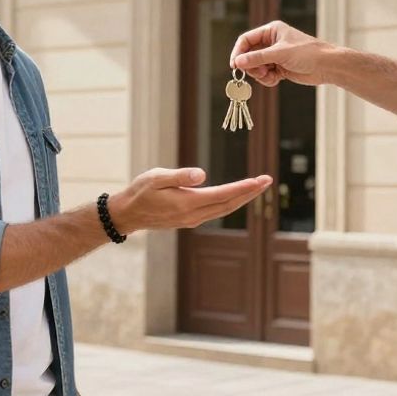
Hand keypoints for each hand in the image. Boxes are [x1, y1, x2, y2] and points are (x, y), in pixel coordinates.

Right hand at [106, 168, 271, 234]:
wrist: (128, 214)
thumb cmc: (140, 192)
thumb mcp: (155, 178)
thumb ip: (179, 176)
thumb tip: (202, 175)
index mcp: (187, 203)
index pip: (223, 195)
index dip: (244, 188)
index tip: (261, 180)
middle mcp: (194, 215)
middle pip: (229, 204)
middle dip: (250, 193)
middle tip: (268, 180)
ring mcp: (192, 220)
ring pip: (224, 209)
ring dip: (242, 199)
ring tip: (257, 187)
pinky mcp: (190, 220)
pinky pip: (216, 211)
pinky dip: (230, 203)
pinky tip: (236, 196)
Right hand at [229, 20, 336, 86]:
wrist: (327, 66)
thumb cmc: (307, 53)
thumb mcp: (280, 54)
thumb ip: (257, 58)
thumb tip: (237, 62)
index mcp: (271, 31)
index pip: (246, 40)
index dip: (238, 52)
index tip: (235, 66)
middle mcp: (271, 42)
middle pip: (249, 55)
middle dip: (251, 66)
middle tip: (258, 73)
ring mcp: (275, 56)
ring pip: (256, 67)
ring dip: (259, 74)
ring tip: (270, 76)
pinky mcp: (280, 68)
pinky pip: (265, 75)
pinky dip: (267, 79)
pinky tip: (276, 80)